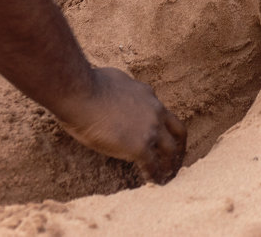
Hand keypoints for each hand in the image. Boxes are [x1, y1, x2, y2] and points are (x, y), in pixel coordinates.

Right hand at [56, 67, 186, 183]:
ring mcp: (150, 128)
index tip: (162, 137)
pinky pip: (152, 165)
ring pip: (170, 150)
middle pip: (178, 132)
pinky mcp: (140, 146)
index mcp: (148, 95)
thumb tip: (116, 87)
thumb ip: (123, 87)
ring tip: (168, 176)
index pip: (163, 113)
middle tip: (175, 159)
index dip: (164, 127)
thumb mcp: (116, 79)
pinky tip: (154, 182)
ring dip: (171, 164)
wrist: (82, 94)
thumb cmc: (89, 85)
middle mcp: (155, 111)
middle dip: (178, 147)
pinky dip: (155, 175)